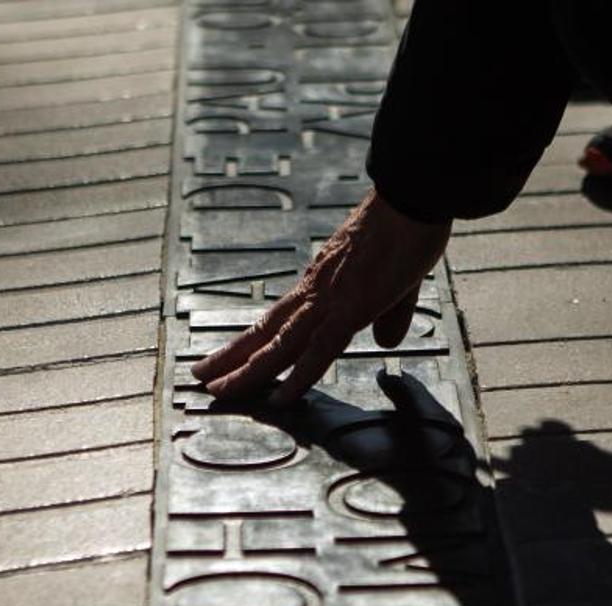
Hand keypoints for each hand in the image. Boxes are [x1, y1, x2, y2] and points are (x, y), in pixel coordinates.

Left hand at [191, 190, 450, 404]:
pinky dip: (299, 376)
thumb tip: (385, 341)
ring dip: (248, 371)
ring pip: (280, 345)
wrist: (411, 201)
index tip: (232, 357)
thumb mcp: (399, 281)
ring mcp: (329, 300)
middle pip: (266, 332)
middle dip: (233, 358)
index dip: (255, 340)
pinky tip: (280, 399)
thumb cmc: (407, 230)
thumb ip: (391, 314)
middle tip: (200, 376)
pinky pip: (319, 350)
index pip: (280, 319)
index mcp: (323, 284)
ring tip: (217, 390)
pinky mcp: (350, 308)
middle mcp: (316, 292)